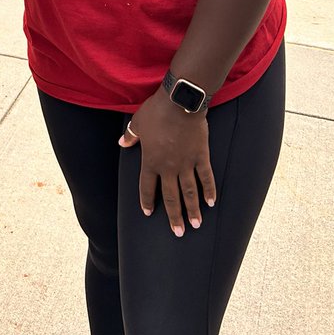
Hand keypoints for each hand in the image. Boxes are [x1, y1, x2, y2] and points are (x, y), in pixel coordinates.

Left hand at [118, 87, 215, 236]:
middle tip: (179, 232)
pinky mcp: (201, 156)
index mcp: (151, 161)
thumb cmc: (156, 111)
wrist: (179, 102)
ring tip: (196, 224)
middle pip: (171, 197)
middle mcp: (168, 167)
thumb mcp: (138, 122)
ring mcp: (186, 163)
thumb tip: (121, 142)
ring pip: (189, 192)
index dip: (147, 201)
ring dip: (193, 209)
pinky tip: (211, 203)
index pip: (147, 187)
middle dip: (175, 216)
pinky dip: (209, 190)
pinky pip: (206, 177)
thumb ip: (130, 135)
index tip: (148, 213)